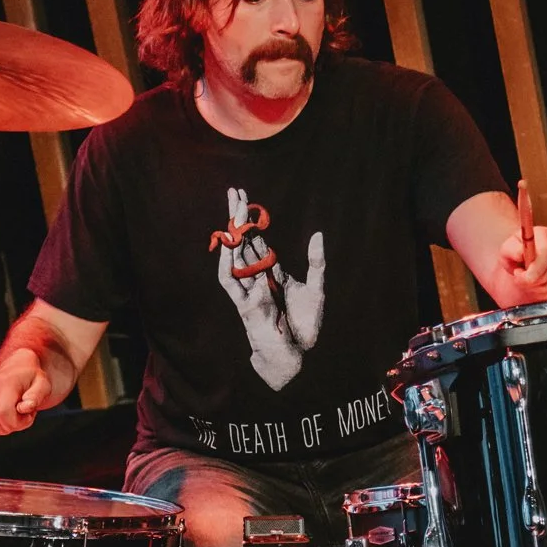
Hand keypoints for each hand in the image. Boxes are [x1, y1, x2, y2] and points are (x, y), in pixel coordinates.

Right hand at [0, 349, 49, 434]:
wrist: (16, 366)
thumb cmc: (32, 377)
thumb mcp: (43, 384)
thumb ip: (36, 396)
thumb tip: (25, 408)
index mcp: (4, 384)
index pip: (5, 414)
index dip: (21, 421)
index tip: (30, 412)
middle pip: (3, 426)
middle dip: (19, 423)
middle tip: (25, 407)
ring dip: (11, 424)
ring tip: (16, 407)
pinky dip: (2, 424)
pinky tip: (8, 410)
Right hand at [216, 186, 326, 390]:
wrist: (297, 354)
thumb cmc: (305, 325)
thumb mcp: (316, 288)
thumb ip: (316, 262)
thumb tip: (318, 234)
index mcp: (271, 271)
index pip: (257, 241)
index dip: (250, 221)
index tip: (244, 200)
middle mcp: (257, 277)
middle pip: (244, 242)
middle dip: (238, 218)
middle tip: (233, 193)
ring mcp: (249, 289)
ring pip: (235, 256)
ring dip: (232, 233)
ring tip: (232, 210)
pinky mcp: (245, 304)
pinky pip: (231, 281)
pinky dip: (228, 264)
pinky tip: (228, 245)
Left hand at [495, 223, 546, 303]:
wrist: (526, 256)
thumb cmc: (516, 252)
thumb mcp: (507, 249)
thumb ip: (511, 250)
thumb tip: (520, 253)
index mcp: (545, 235)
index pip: (544, 255)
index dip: (530, 272)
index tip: (518, 274)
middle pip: (545, 276)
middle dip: (527, 283)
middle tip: (519, 277)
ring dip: (533, 289)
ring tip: (527, 280)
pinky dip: (542, 294)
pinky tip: (536, 285)